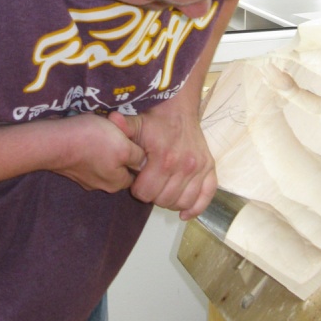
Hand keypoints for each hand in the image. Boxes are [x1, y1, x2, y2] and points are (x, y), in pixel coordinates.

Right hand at [50, 114, 146, 193]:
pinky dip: (89, 147)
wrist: (53, 141)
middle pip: (119, 168)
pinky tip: (87, 134)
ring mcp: (83, 177)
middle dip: (120, 151)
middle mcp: (100, 184)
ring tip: (101, 131)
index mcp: (116, 182)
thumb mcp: (124, 146)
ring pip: (102, 162)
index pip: (135, 174)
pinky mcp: (71, 167)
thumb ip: (137, 157)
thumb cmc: (91, 141)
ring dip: (104, 148)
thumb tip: (145, 163)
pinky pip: (87, 157)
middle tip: (119, 133)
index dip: (138, 158)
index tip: (135, 141)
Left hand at [109, 98, 216, 219]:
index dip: (137, 189)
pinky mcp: (209, 168)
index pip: (145, 193)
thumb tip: (111, 120)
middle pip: (163, 200)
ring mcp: (199, 168)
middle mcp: (184, 166)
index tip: (137, 180)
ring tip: (163, 191)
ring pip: (182, 202)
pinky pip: (205, 197)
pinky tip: (183, 212)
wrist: (179, 108)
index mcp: (164, 158)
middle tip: (150, 184)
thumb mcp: (136, 123)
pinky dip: (195, 208)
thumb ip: (123, 128)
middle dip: (153, 195)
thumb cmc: (155, 119)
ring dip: (170, 201)